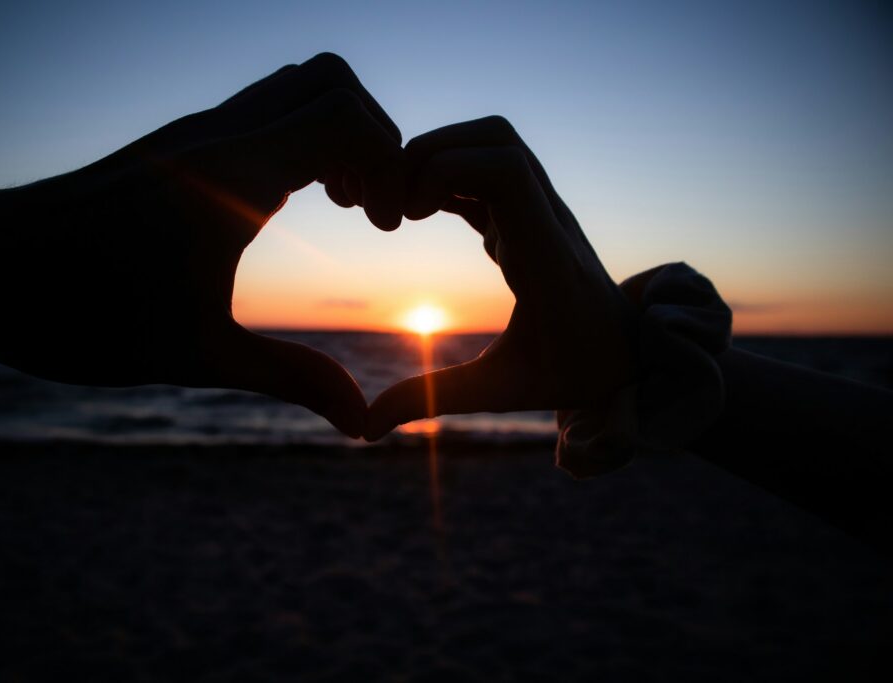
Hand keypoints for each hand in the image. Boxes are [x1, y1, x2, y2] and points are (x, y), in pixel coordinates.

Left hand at [0, 53, 402, 436]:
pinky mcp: (180, 143)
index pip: (344, 116)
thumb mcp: (201, 354)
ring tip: (341, 203)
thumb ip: (292, 378)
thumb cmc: (85, 316)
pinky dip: (298, 139)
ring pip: (293, 84)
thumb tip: (360, 422)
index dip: (389, 163)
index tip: (385, 227)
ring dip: (335, 133)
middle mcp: (218, 136)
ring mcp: (196, 131)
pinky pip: (261, 109)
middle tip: (370, 209)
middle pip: (329, 80)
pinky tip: (291, 202)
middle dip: (372, 137)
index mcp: (233, 178)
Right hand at [366, 116, 634, 439]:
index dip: (445, 169)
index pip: (505, 170)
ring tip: (404, 207)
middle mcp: (549, 220)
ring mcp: (544, 209)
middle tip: (396, 203)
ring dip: (441, 156)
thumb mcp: (502, 390)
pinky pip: (489, 166)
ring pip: (494, 142)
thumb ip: (435, 400)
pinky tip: (421, 211)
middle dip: (433, 152)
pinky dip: (449, 173)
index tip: (410, 214)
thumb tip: (367, 427)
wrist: (632, 357)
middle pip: (496, 138)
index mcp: (545, 256)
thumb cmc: (573, 373)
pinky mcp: (533, 211)